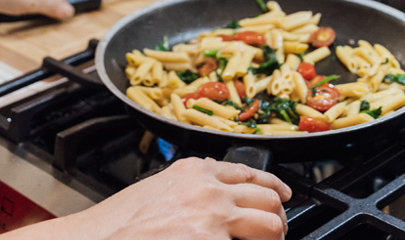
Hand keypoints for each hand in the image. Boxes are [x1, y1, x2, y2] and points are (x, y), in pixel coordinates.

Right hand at [70, 157, 289, 239]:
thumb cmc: (122, 223)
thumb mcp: (161, 188)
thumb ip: (193, 186)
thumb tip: (218, 192)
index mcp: (195, 171)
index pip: (249, 173)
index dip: (272, 187)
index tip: (282, 195)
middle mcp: (210, 190)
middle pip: (268, 198)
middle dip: (278, 217)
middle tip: (277, 230)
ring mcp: (215, 221)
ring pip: (272, 226)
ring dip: (273, 236)